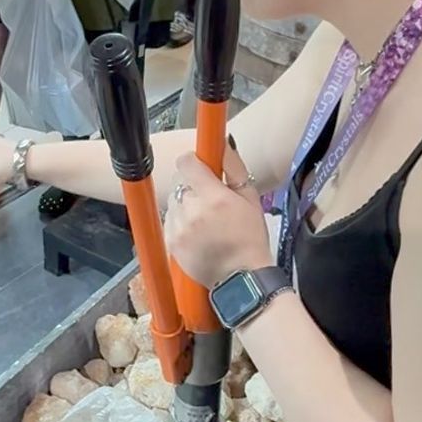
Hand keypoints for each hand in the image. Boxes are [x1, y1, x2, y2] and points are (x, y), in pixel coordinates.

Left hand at [163, 148, 270, 292]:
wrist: (241, 277)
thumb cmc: (250, 238)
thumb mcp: (251, 198)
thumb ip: (233, 167)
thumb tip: (221, 143)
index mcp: (214, 197)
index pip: (186, 162)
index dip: (194, 162)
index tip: (201, 167)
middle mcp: (192, 210)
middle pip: (180, 182)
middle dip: (193, 187)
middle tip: (211, 201)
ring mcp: (178, 228)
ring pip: (175, 201)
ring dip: (186, 206)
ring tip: (206, 222)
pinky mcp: (171, 242)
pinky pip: (170, 220)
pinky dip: (181, 223)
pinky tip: (198, 234)